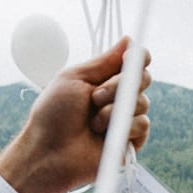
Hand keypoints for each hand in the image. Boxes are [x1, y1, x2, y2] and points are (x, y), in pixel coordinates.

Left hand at [0, 37, 149, 192]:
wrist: (49, 152)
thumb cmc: (53, 116)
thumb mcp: (74, 79)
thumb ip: (104, 60)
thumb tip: (128, 40)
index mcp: (105, 80)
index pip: (134, 62)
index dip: (137, 57)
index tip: (130, 58)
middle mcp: (118, 98)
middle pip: (143, 78)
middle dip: (120, 85)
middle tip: (96, 96)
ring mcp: (125, 120)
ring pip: (142, 102)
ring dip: (115, 110)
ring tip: (94, 123)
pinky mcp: (130, 141)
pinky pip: (142, 125)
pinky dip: (124, 127)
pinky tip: (104, 135)